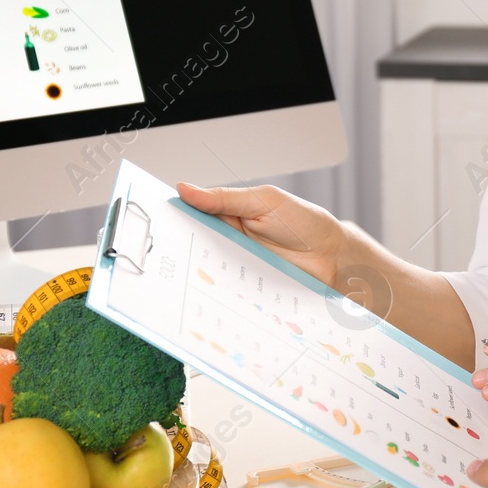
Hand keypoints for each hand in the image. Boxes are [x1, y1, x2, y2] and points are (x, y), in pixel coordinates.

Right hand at [176, 182, 348, 283]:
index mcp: (227, 214)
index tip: (153, 222)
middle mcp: (226, 241)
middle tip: (164, 255)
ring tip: (181, 279)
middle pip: (191, 247)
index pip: (190, 215)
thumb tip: (185, 189)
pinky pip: (224, 292)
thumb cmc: (304, 223)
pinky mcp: (244, 289)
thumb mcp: (265, 202)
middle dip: (177, 251)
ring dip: (195, 276)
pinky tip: (208, 297)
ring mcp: (234, 266)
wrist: (333, 257)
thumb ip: (226, 198)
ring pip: (204, 272)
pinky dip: (216, 294)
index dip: (171, 219)